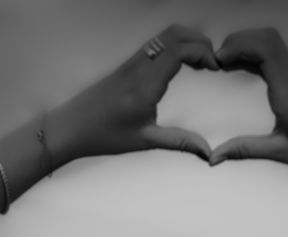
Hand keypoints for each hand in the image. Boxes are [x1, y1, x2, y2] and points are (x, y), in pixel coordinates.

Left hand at [47, 26, 218, 166]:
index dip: (203, 52)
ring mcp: (132, 62)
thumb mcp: (145, 140)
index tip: (216, 68)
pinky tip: (182, 64)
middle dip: (200, 41)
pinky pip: (156, 44)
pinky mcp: (128, 64)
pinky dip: (175, 45)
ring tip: (202, 62)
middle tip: (214, 61)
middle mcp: (139, 67)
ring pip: (165, 35)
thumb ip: (179, 142)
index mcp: (145, 84)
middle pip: (175, 34)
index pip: (179, 51)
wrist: (71, 126)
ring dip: (188, 41)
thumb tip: (207, 152)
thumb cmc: (103, 135)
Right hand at [210, 28, 287, 179]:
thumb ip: (245, 150)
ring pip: (271, 43)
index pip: (265, 50)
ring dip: (246, 45)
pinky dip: (253, 55)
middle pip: (266, 38)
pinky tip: (240, 68)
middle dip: (238, 41)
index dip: (238, 47)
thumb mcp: (280, 153)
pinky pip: (273, 57)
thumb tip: (214, 158)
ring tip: (224, 63)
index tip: (217, 62)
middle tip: (216, 61)